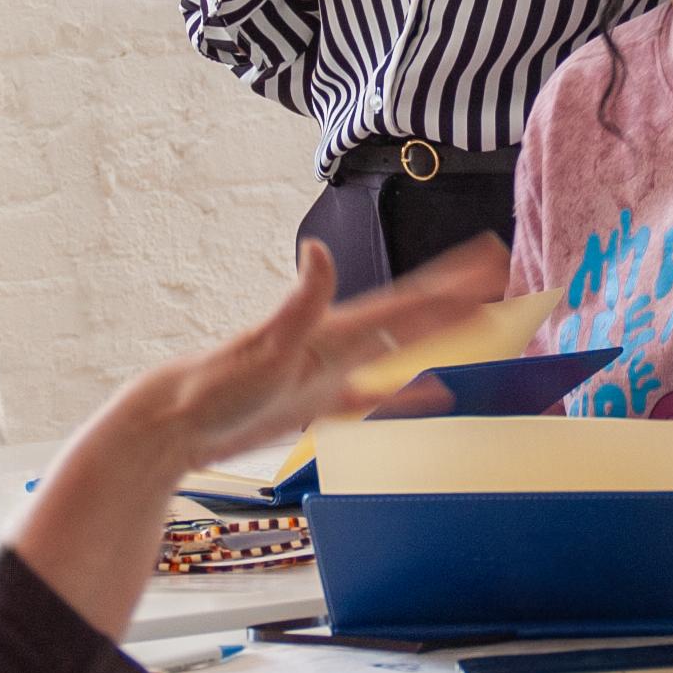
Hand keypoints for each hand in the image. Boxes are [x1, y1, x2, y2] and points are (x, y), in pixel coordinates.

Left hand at [112, 235, 510, 469]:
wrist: (175, 421)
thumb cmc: (215, 386)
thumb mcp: (263, 346)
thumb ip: (299, 305)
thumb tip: (317, 250)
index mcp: (333, 332)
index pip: (406, 305)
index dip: (451, 287)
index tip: (489, 262)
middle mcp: (336, 346)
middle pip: (411, 318)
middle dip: (456, 296)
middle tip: (497, 273)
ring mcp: (328, 374)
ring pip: (400, 352)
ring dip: (439, 336)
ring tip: (478, 322)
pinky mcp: (315, 404)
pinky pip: (376, 396)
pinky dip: (409, 394)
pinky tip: (433, 396)